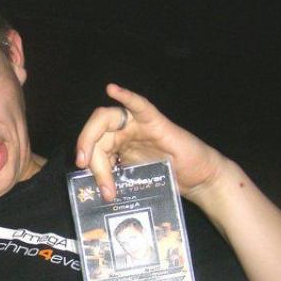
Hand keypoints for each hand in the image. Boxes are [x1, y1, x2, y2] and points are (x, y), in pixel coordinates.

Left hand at [75, 83, 224, 201]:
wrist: (197, 179)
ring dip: (93, 140)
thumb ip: (114, 180)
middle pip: (96, 134)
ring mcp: (137, 125)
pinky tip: (113, 89)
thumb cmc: (167, 179)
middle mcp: (122, 132)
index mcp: (115, 146)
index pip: (93, 147)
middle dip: (88, 153)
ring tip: (88, 161)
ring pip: (106, 121)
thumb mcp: (132, 182)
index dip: (87, 160)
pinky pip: (140, 105)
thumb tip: (93, 192)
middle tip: (85, 169)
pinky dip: (126, 96)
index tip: (83, 175)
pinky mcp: (155, 121)